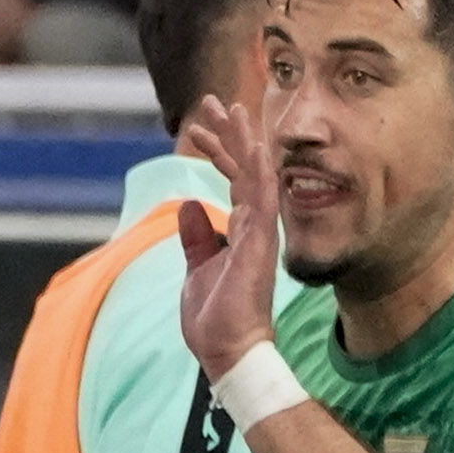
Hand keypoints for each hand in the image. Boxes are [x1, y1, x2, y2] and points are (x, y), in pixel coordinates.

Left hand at [174, 88, 287, 380]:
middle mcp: (253, 228)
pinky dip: (261, 170)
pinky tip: (259, 143)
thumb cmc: (216, 320)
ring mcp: (260, 233)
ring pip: (254, 175)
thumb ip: (196, 237)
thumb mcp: (197, 270)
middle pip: (243, 170)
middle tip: (214, 102)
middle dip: (229, 134)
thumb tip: (189, 205)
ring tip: (233, 107)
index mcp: (239, 234)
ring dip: (244, 141)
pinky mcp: (261, 242)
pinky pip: (264, 198)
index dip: (218, 152)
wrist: (227, 350)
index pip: (230, 182)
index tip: (202, 126)